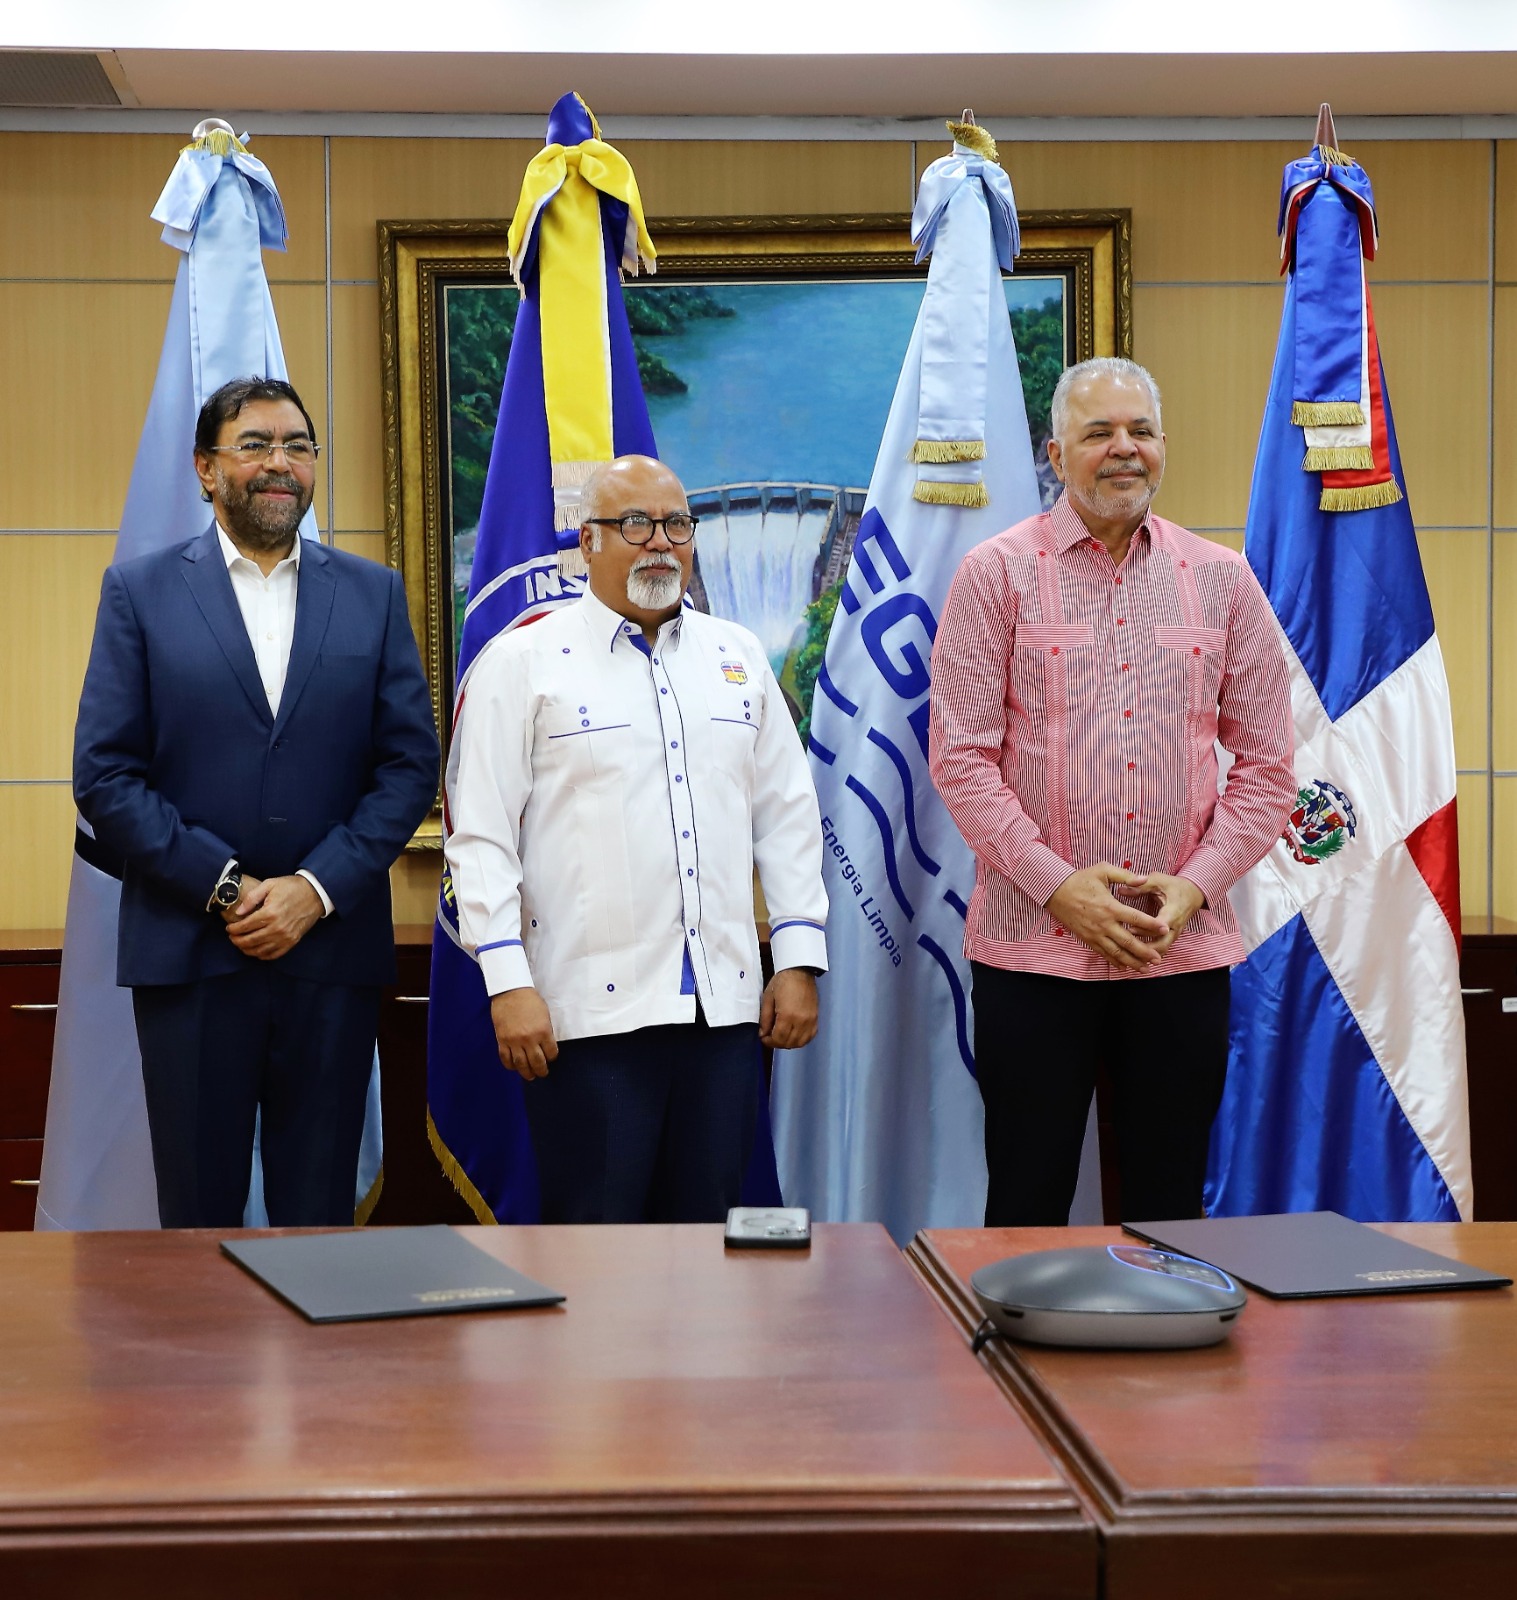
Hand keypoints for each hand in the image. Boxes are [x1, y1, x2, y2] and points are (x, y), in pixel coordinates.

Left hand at [225, 874, 322, 960]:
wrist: (315, 893)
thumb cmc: (292, 887)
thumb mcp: (270, 884)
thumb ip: (252, 898)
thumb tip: (238, 912)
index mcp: (270, 913)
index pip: (244, 926)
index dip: (233, 929)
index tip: (229, 928)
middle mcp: (277, 928)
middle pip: (250, 941)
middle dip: (237, 940)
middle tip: (232, 937)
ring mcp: (285, 937)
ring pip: (260, 950)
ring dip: (247, 949)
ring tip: (241, 944)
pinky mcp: (292, 941)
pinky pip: (274, 954)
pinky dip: (262, 955)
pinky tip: (256, 951)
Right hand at [491, 987, 557, 1079]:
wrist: (511, 991)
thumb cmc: (529, 1000)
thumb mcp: (545, 1015)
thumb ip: (546, 1031)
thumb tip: (546, 1046)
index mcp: (543, 1031)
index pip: (551, 1053)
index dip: (552, 1057)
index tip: (551, 1058)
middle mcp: (529, 1039)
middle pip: (537, 1062)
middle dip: (541, 1070)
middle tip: (542, 1073)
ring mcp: (514, 1041)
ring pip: (521, 1064)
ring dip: (526, 1073)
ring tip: (530, 1076)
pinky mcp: (502, 1040)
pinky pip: (505, 1059)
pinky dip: (510, 1066)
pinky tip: (514, 1067)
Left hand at [759, 968, 818, 1049]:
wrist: (800, 971)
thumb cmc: (783, 981)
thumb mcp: (768, 998)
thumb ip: (765, 1018)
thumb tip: (763, 1033)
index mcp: (787, 1015)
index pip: (778, 1039)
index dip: (768, 1041)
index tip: (763, 1037)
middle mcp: (801, 1020)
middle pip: (788, 1043)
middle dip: (777, 1043)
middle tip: (770, 1037)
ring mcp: (810, 1020)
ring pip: (800, 1042)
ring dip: (789, 1043)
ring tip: (781, 1036)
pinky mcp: (815, 1018)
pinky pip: (810, 1036)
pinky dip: (801, 1039)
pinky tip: (794, 1035)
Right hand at [1045, 863, 1167, 972]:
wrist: (1055, 891)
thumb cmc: (1080, 879)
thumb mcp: (1103, 871)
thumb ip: (1125, 876)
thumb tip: (1144, 879)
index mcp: (1110, 906)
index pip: (1136, 918)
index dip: (1152, 925)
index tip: (1164, 929)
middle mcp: (1104, 923)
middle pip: (1128, 942)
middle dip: (1145, 952)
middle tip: (1158, 959)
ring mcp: (1095, 933)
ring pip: (1116, 952)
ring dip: (1132, 961)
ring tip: (1145, 968)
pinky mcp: (1087, 939)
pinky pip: (1103, 953)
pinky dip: (1115, 961)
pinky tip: (1125, 967)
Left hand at [1133, 872, 1205, 955]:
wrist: (1194, 893)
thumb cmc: (1175, 886)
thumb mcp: (1159, 881)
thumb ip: (1141, 886)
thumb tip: (1120, 890)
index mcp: (1173, 912)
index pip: (1160, 926)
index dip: (1145, 930)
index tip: (1130, 929)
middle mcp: (1175, 926)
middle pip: (1162, 944)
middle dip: (1145, 948)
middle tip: (1127, 946)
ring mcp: (1174, 934)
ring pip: (1162, 949)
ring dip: (1147, 953)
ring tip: (1128, 953)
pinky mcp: (1171, 937)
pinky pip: (1162, 948)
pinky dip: (1150, 952)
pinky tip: (1136, 954)